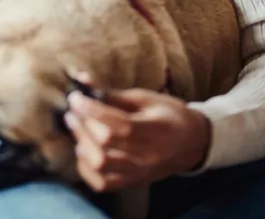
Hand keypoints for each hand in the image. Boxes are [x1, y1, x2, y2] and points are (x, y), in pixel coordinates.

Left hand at [64, 83, 210, 191]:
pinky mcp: (132, 182)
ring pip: (100, 165)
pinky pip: (101, 183)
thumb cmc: (169, 115)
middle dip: (83, 124)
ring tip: (77, 126)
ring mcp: (139, 173)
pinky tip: (83, 148)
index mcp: (156, 131)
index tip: (76, 97)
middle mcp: (147, 156)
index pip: (118, 125)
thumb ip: (113, 93)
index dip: (92, 110)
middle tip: (73, 110)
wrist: (192, 143)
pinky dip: (85, 167)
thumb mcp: (146, 98)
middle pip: (105, 145)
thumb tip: (83, 80)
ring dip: (82, 143)